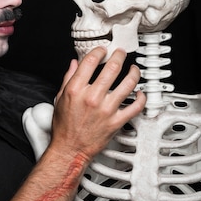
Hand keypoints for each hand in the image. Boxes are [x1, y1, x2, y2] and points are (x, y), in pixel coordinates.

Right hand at [49, 46, 145, 162]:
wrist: (70, 150)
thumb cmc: (64, 128)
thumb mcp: (60, 99)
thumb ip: (68, 79)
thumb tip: (73, 64)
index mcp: (76, 90)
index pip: (90, 62)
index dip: (99, 51)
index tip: (103, 50)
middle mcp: (92, 98)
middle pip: (112, 68)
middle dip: (119, 56)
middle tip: (121, 53)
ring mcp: (106, 110)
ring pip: (128, 84)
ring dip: (134, 73)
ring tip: (134, 69)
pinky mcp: (116, 122)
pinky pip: (135, 107)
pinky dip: (141, 98)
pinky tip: (139, 92)